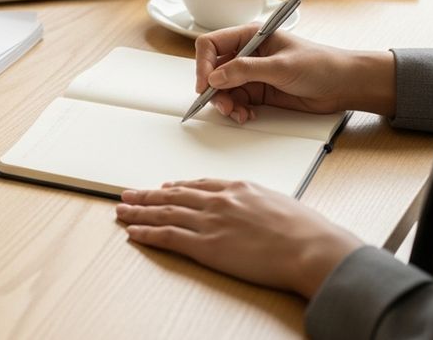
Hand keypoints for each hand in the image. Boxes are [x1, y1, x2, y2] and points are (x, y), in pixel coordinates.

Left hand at [117, 179, 361, 298]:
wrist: (311, 248)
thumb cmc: (307, 231)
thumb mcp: (281, 203)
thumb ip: (260, 203)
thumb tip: (257, 212)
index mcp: (238, 188)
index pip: (198, 184)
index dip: (176, 186)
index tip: (163, 187)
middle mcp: (218, 201)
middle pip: (173, 195)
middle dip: (147, 195)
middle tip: (128, 194)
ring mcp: (209, 222)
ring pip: (164, 213)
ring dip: (139, 212)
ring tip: (122, 211)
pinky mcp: (205, 246)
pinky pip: (168, 237)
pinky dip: (147, 234)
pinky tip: (133, 233)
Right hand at [194, 25, 394, 122]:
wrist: (345, 86)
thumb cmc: (322, 65)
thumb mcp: (281, 66)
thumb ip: (246, 70)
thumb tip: (215, 77)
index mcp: (251, 36)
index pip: (212, 45)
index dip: (204, 63)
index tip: (206, 84)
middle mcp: (248, 54)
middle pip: (213, 70)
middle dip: (214, 89)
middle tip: (222, 104)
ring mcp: (252, 74)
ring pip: (222, 89)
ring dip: (225, 103)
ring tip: (237, 113)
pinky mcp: (258, 92)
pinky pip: (236, 101)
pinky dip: (236, 111)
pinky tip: (247, 115)